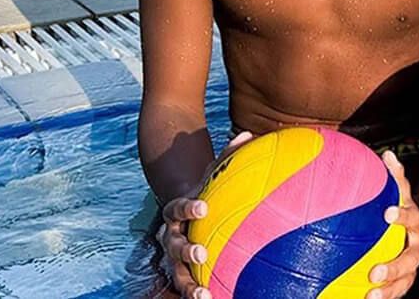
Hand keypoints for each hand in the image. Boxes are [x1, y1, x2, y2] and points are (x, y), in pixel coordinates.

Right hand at [157, 131, 253, 298]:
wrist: (187, 210)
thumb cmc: (207, 189)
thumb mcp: (215, 173)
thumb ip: (228, 156)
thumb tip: (249, 134)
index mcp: (176, 210)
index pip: (178, 208)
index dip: (188, 208)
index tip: (202, 207)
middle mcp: (169, 236)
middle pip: (172, 246)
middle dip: (185, 251)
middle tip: (202, 254)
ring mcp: (173, 257)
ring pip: (176, 273)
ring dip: (188, 285)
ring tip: (204, 294)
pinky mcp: (183, 272)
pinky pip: (188, 286)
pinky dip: (196, 294)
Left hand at [366, 151, 418, 298]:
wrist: (402, 235)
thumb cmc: (395, 212)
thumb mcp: (395, 195)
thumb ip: (393, 178)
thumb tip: (388, 153)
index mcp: (416, 222)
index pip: (413, 217)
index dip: (403, 215)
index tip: (386, 213)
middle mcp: (418, 245)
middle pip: (412, 257)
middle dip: (396, 265)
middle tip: (375, 270)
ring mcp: (413, 265)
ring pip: (407, 279)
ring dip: (390, 287)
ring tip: (371, 292)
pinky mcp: (405, 281)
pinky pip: (398, 291)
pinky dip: (384, 296)